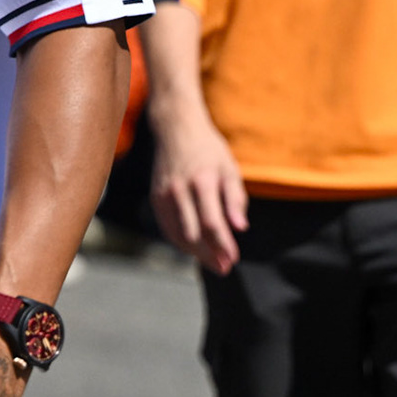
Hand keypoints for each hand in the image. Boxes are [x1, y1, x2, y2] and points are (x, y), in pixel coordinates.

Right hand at [151, 110, 248, 274]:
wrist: (176, 128)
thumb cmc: (209, 150)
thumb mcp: (229, 169)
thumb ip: (236, 199)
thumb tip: (241, 229)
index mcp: (202, 181)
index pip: (212, 223)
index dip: (223, 245)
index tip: (233, 260)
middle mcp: (179, 189)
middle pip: (192, 234)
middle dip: (209, 256)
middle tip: (224, 268)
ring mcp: (164, 194)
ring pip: (177, 234)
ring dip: (195, 253)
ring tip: (212, 262)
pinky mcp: (156, 197)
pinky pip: (167, 227)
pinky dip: (180, 242)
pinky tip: (195, 248)